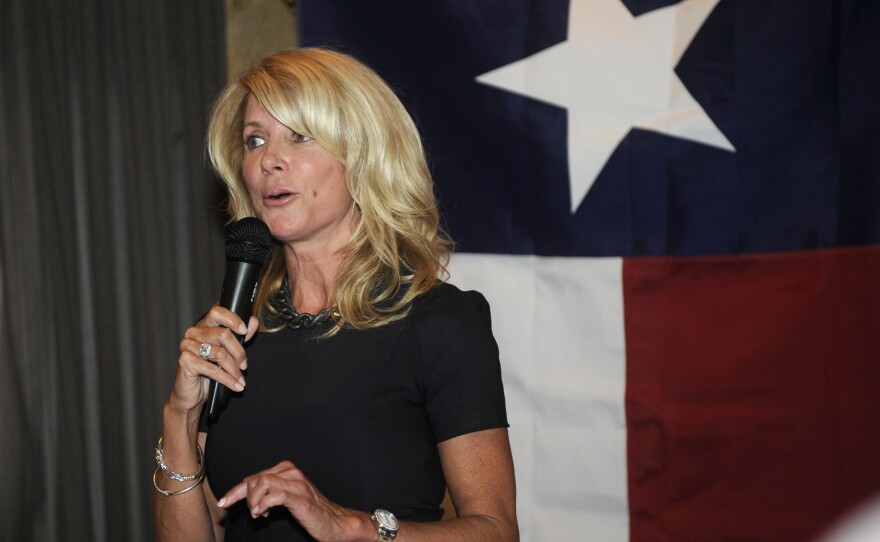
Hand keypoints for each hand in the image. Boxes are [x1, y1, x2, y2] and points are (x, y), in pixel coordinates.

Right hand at [168, 305, 258, 414]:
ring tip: (240, 379)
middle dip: (239, 352)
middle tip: (244, 365)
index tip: (244, 331)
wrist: (191, 394)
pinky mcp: (185, 361)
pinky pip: (213, 370)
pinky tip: (236, 386)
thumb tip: (253, 322)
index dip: (233, 319)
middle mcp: (193, 333)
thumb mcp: (227, 353)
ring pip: (220, 353)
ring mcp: (187, 346)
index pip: (217, 312)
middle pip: (223, 335)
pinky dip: (228, 380)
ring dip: (234, 369)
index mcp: (203, 326)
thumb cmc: (208, 371)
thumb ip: (239, 337)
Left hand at [217, 461, 369, 541]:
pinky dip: (263, 505)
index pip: (254, 476)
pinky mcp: (301, 498)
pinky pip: (275, 495)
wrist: (335, 522)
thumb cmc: (311, 511)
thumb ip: (270, 491)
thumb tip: (248, 491)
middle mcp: (292, 473)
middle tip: (251, 513)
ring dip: (253, 501)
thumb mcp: (287, 498)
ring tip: (259, 514)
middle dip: (243, 497)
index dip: (236, 491)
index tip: (224, 502)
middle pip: (255, 478)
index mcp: (287, 470)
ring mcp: (297, 484)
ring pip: (262, 483)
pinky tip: (263, 514)